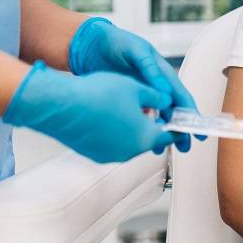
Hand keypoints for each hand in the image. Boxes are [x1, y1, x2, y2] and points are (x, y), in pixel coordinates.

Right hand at [4, 61, 184, 162]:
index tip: (181, 122)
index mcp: (146, 136)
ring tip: (127, 107)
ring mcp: (110, 155)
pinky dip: (116, 131)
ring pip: (130, 141)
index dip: (177, 126)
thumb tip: (167, 101)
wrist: (61, 105)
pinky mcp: (93, 153)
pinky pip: (112, 142)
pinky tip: (108, 114)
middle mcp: (130, 151)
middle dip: (153, 125)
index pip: (170, 135)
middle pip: (150, 138)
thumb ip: (158, 97)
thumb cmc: (99, 94)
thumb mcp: (137, 88)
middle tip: (152, 110)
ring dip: (133, 127)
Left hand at [68, 18, 204, 149]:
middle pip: (173, 111)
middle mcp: (155, 86)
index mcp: (162, 73)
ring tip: (160, 148)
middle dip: (180, 130)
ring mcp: (141, 94)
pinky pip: (139, 118)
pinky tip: (140, 140)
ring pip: (157, 118)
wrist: (90, 44)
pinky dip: (142, 129)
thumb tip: (165, 91)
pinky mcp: (126, 100)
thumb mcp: (135, 51)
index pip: (181, 96)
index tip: (199, 130)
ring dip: (161, 133)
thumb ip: (150, 69)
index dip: (192, 114)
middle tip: (184, 147)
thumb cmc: (116, 42)